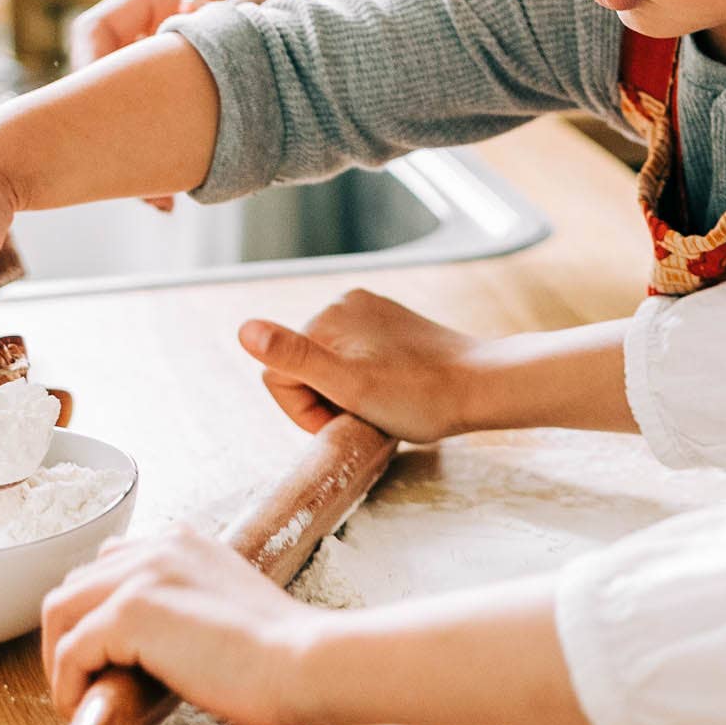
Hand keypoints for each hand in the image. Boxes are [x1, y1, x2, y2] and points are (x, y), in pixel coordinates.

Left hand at [41, 522, 319, 724]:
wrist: (300, 661)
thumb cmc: (274, 652)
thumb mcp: (222, 606)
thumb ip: (182, 606)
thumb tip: (143, 647)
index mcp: (183, 541)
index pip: (108, 564)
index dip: (94, 613)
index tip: (102, 658)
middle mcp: (158, 546)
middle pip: (76, 584)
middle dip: (69, 635)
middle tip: (86, 682)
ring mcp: (143, 574)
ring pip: (60, 609)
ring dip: (59, 658)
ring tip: (80, 695)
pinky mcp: (132, 612)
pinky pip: (71, 650)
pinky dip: (67, 684)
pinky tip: (86, 707)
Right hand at [70, 0, 340, 210]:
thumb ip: (235, 7)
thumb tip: (192, 13)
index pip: (99, 28)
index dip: (89, 71)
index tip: (102, 121)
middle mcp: (158, 22)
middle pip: (107, 77)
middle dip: (110, 132)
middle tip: (134, 182)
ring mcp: (170, 55)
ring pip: (131, 106)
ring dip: (138, 152)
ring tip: (160, 200)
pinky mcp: (188, 83)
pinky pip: (162, 119)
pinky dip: (166, 153)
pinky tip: (181, 186)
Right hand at [240, 289, 484, 441]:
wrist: (481, 385)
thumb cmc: (417, 397)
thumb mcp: (349, 388)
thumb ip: (295, 359)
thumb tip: (244, 329)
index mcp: (326, 317)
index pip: (278, 375)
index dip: (305, 411)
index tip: (342, 421)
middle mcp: (343, 304)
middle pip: (303, 369)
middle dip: (324, 401)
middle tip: (364, 416)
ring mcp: (368, 311)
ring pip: (328, 366)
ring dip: (344, 393)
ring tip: (381, 406)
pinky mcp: (389, 323)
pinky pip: (355, 356)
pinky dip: (364, 379)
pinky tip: (392, 391)